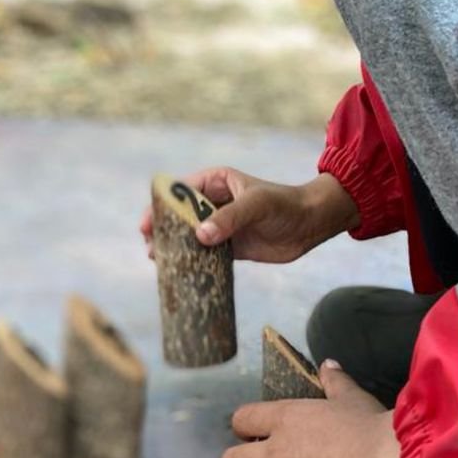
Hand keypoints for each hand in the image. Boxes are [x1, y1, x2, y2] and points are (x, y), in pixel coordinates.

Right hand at [138, 168, 357, 266]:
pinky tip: (178, 275)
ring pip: (187, 238)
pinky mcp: (227, 248)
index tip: (146, 224)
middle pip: (178, 217)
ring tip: (159, 263)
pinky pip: (202, 256)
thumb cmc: (286, 204)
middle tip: (151, 248)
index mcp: (216, 183)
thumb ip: (231, 218)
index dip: (161, 207)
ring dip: (173, 250)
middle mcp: (214, 204)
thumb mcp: (258, 205)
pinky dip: (190, 264)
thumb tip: (201, 235)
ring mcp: (219, 227)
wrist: (311, 225)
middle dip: (162, 231)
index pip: (180, 192)